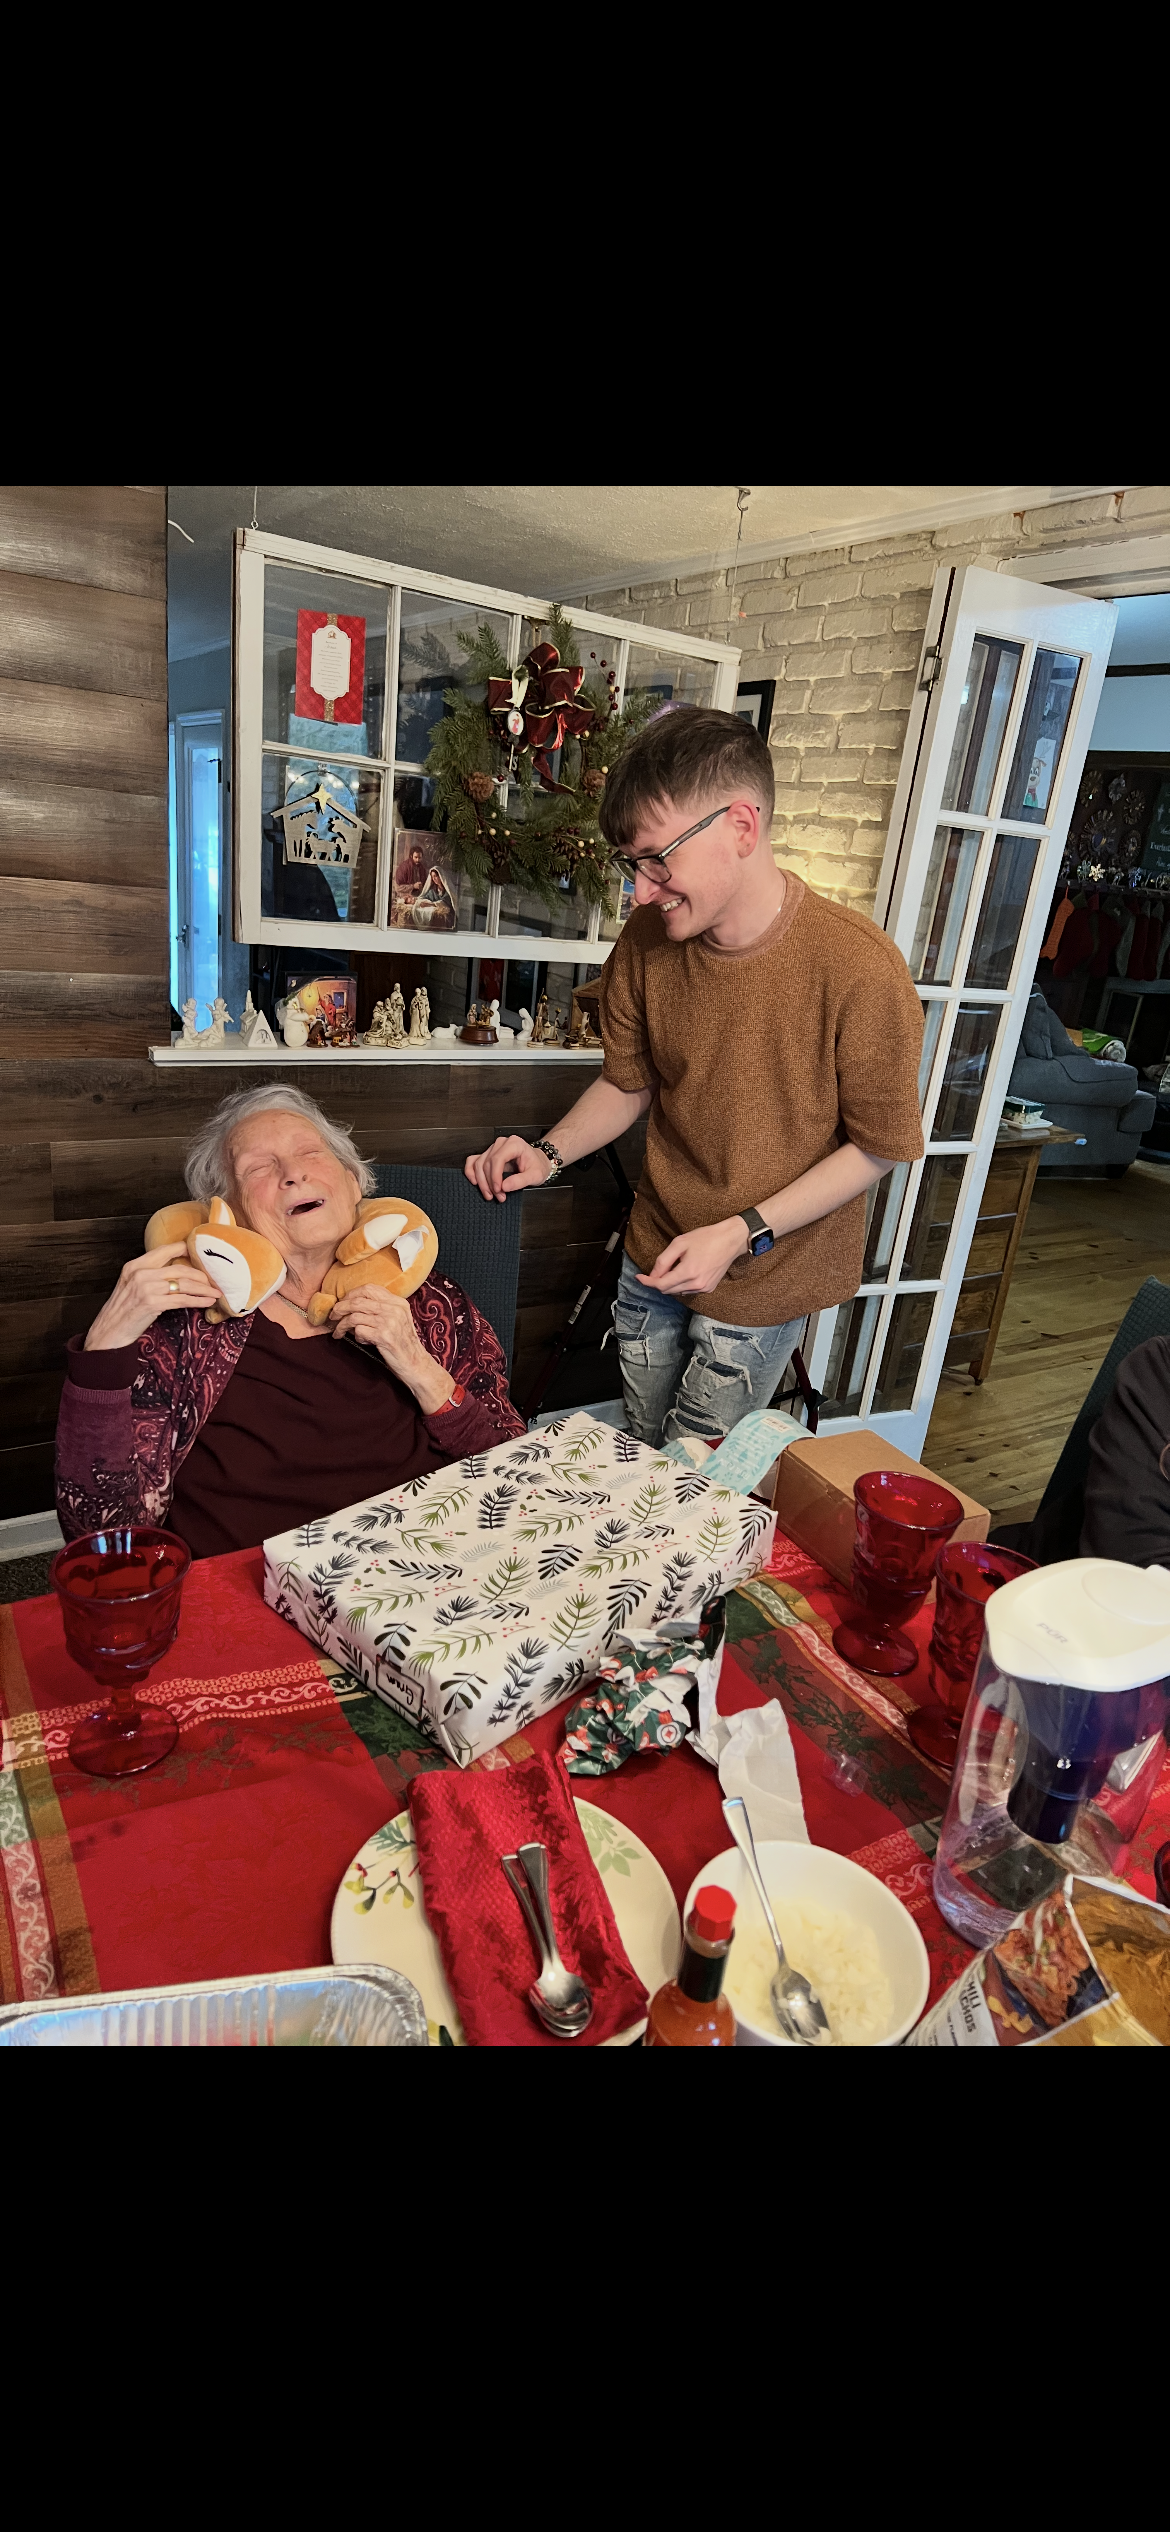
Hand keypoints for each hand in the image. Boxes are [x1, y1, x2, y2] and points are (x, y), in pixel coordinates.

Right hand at [84, 1242, 222, 1349]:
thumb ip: (149, 1276)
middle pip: (179, 1268)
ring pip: (184, 1283)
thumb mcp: (131, 1287)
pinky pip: (181, 1299)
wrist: (108, 1333)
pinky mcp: (151, 1303)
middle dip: (201, 1275)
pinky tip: (207, 1302)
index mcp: (135, 1265)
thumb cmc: (122, 1312)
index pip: (165, 1250)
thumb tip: (175, 1273)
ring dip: (204, 1289)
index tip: (202, 1256)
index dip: (186, 1251)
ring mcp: (145, 1287)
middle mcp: (140, 1273)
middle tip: (213, 1281)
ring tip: (216, 1292)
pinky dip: (198, 1301)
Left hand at [329, 1283, 454, 1412]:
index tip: (343, 1302)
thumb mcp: (397, 1320)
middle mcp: (394, 1309)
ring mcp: (389, 1322)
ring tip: (338, 1332)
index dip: (351, 1294)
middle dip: (340, 1308)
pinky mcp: (384, 1337)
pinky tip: (360, 1341)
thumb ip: (380, 1310)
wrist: (416, 1364)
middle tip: (332, 1316)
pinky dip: (355, 1336)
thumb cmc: (403, 1343)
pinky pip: (359, 1331)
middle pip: (358, 1301)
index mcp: (398, 1302)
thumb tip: (351, 1305)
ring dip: (341, 1325)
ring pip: (354, 1316)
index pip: (369, 1289)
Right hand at [464, 1135, 554, 1200]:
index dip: (495, 1176)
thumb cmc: (537, 1166)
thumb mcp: (535, 1175)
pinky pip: (473, 1161)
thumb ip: (520, 1181)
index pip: (497, 1159)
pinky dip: (471, 1172)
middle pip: (486, 1163)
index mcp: (514, 1144)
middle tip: (497, 1196)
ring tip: (490, 1194)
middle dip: (489, 1183)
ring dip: (481, 1182)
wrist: (538, 1163)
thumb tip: (505, 1187)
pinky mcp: (487, 1155)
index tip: (498, 1190)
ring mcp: (492, 1148)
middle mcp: (501, 1144)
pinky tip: (475, 1182)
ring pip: (478, 1164)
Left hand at [636, 1217, 748, 1296]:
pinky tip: (685, 1272)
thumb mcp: (680, 1243)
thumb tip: (653, 1274)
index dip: (647, 1282)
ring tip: (673, 1268)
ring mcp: (704, 1288)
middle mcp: (696, 1284)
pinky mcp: (709, 1288)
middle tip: (654, 1270)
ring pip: (678, 1292)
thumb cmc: (706, 1238)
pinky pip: (688, 1290)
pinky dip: (681, 1284)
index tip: (639, 1277)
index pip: (661, 1285)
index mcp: (688, 1273)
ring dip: (670, 1284)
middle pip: (668, 1290)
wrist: (731, 1240)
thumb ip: (664, 1260)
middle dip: (658, 1282)